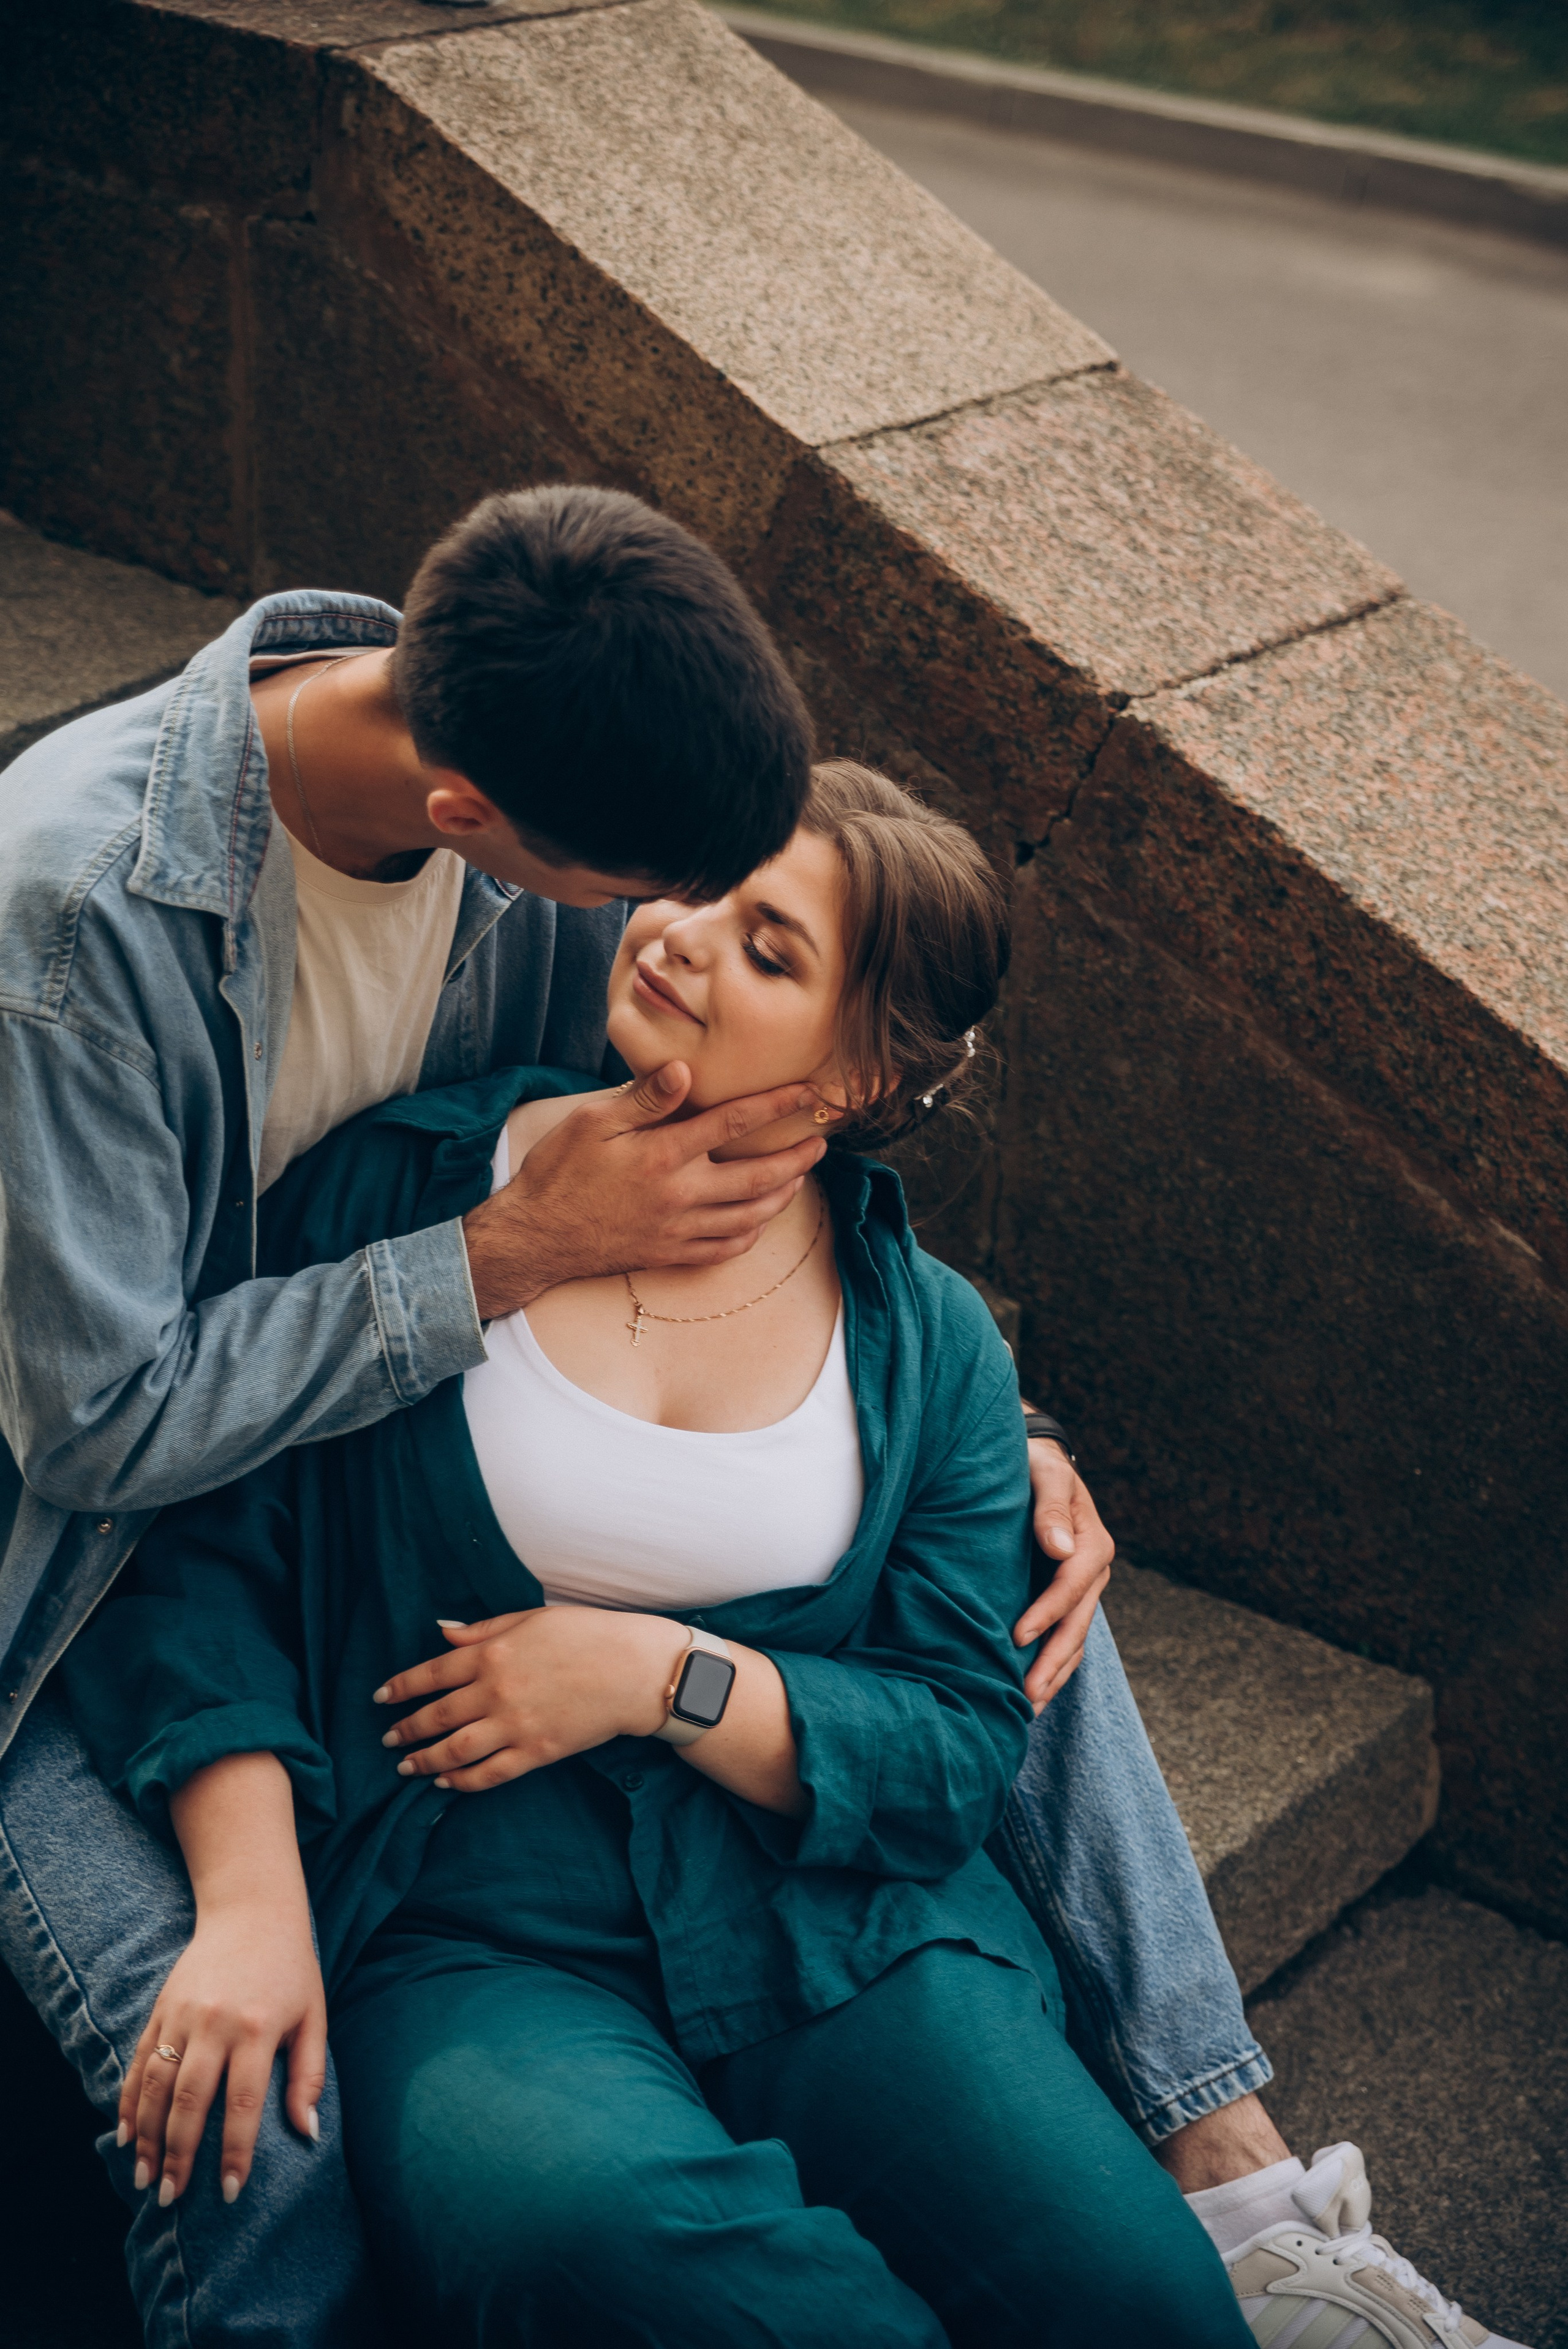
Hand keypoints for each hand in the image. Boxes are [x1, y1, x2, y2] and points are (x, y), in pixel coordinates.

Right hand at [120, 1897, 324, 2207]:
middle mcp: (215, 2023)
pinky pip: (139, 2060)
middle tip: (170, 2198)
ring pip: (156, 2085)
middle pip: (189, 2101)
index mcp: (258, 2029)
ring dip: (147, 2136)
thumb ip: (309, 2076)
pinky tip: (125, 2133)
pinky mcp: (161, 2007)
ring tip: (144, 2178)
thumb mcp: (314, 2017)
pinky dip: (129, 2099)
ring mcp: (182, 2014)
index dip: (234, 2152)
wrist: (252, 1910)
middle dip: (178, 2155)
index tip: (229, 2192)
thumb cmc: (291, 1970)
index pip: (243, 2103)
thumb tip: (308, 2134)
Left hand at [374, 1609, 685, 1789]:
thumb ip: (482, 1629)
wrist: (634, 1671)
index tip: (380, 1698)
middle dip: (406, 1729)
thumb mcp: (531, 1618)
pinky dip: (462, 1781)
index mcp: (492, 1653)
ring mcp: (515, 1725)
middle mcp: (496, 1691)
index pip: (431, 1673)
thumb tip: (441, 1631)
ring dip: (424, 1760)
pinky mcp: (536, 1752)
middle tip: (388, 1739)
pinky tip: (446, 1783)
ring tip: (406, 1767)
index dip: (401, 1688)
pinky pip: (489, 1774)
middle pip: (437, 1716)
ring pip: (454, 1750)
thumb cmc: (587, 1635)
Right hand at [462, 1063, 827, 1317]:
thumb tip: (686, 1069)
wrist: (535, 1237)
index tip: (806, 1092)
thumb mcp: (592, 1122)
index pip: (735, 1123)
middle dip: (796, 1159)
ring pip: (749, 1217)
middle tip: (819, 1142)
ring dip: (781, 1196)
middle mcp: (680, 1195)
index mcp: (663, 1155)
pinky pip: (725, 1250)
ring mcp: (678, 1230)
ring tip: (798, 1177)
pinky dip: (750, 1234)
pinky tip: (759, 1220)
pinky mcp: (670, 1254)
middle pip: (758, 1177)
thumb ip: (643, 1098)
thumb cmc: (559, 1171)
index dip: (776, 1105)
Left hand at [1013, 1425, 1113, 1708]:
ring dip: (1053, 1675)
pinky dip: (1052, 1667)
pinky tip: (1032, 1692)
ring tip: (1027, 1708)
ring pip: (1074, 1641)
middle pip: (1076, 1626)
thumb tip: (1060, 1548)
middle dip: (1052, 1662)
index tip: (1016, 1637)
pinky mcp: (1066, 1601)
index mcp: (1094, 1545)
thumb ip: (1051, 1507)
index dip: (1046, 1613)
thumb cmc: (1035, 1465)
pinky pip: (1065, 1640)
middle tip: (1025, 1696)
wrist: (1035, 1465)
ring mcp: (1083, 1591)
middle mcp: (1094, 1573)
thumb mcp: (1045, 1474)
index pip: (1071, 1587)